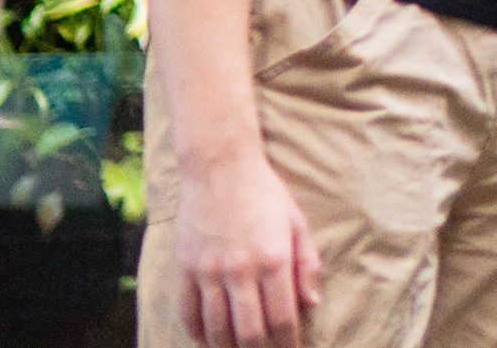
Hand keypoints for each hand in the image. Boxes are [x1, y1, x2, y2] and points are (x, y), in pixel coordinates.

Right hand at [175, 148, 320, 347]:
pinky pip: (188, 311)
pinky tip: (208, 340)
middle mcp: (241, 269)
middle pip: (250, 332)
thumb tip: (311, 302)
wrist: (220, 167)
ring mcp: (209, 270)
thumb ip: (307, 264)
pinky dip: (198, 332)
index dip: (288, 344)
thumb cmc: (265, 194)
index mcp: (274, 259)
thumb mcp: (296, 222)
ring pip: (217, 328)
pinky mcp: (186, 267)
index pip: (282, 318)